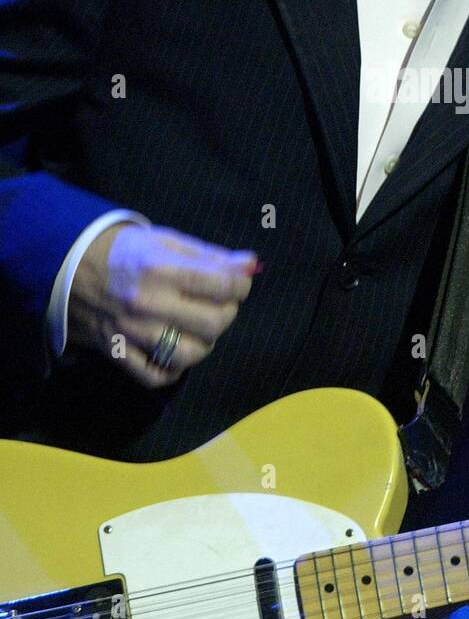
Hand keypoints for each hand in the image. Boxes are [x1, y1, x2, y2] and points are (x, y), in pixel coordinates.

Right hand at [67, 221, 257, 387]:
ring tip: (200, 327)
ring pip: (190, 354)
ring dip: (205, 342)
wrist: (67, 266)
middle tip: (220, 304)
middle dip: (227, 313)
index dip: (241, 285)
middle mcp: (147, 303)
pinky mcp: (117, 353)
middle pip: (213, 323)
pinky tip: (176, 351)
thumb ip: (210, 255)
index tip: (238, 283)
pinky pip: (156, 376)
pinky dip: (173, 369)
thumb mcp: (166, 241)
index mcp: (161, 269)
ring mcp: (132, 332)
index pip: (222, 285)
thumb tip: (250, 265)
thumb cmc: (125, 251)